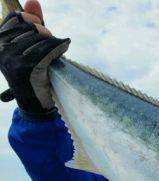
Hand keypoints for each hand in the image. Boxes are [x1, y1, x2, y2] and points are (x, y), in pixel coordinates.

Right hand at [0, 0, 69, 119]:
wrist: (37, 106)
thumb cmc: (37, 75)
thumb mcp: (32, 47)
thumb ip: (32, 24)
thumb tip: (33, 0)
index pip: (16, 17)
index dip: (33, 21)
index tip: (42, 32)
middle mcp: (0, 50)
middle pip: (30, 25)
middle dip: (46, 33)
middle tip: (52, 45)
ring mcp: (11, 59)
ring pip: (41, 36)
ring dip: (55, 42)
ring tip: (58, 52)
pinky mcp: (26, 68)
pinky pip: (48, 48)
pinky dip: (60, 46)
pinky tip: (65, 47)